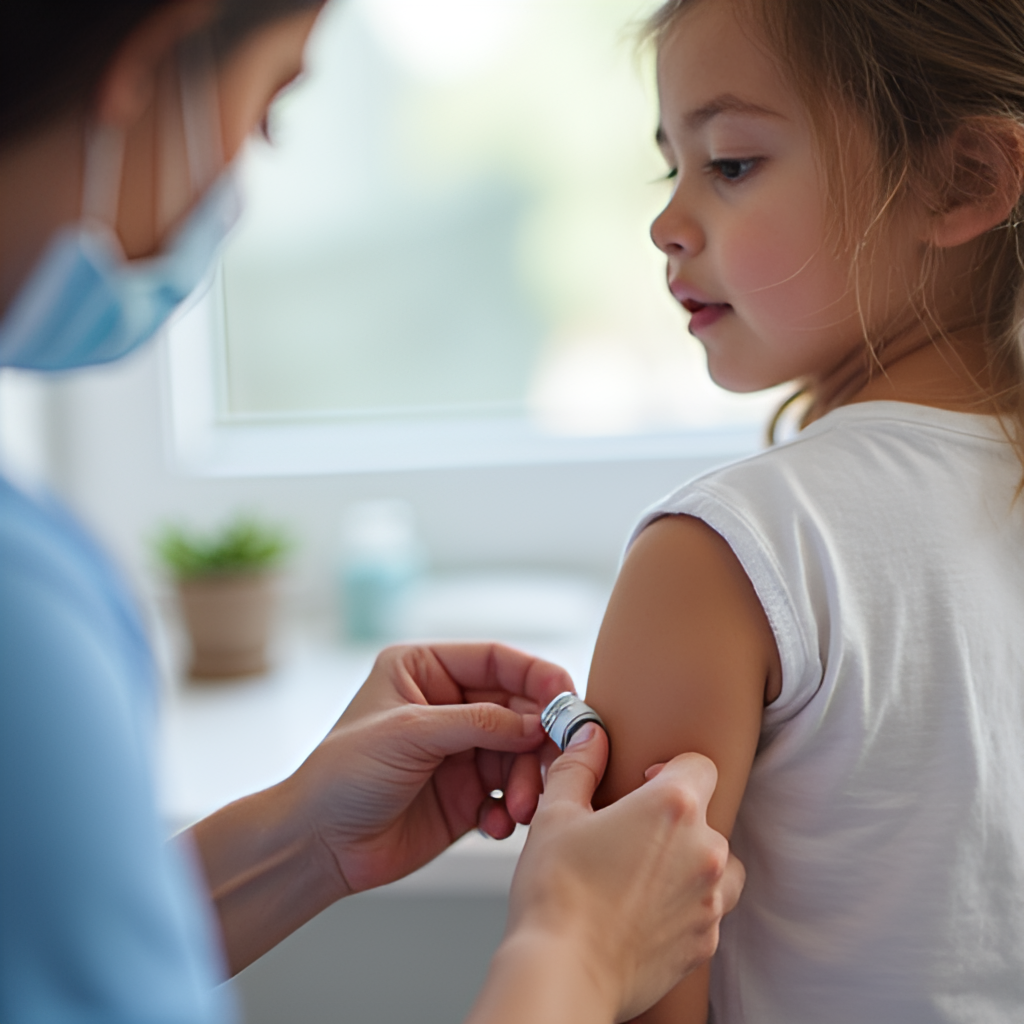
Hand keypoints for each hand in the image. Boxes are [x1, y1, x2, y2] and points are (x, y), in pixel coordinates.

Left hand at [288, 643, 572, 896]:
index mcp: (425, 670)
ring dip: (527, 781)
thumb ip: (477, 722)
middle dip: (538, 740)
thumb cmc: (343, 775)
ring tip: (518, 808)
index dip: (537, 676)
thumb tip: (538, 722)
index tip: (567, 700)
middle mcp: (447, 705)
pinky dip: (513, 809)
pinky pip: (509, 793)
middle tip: (555, 767)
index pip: (496, 660)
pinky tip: (496, 825)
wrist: (317, 846)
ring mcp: (459, 751)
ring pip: (520, 754)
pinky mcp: (466, 794)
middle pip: (518, 709)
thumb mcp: (409, 734)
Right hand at [468, 725, 744, 1023]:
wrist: (562, 972)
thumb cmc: (555, 891)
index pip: (700, 765)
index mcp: (673, 807)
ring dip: (688, 864)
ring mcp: (710, 901)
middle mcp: (704, 850)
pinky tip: (641, 912)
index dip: (670, 768)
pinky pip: (706, 912)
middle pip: (706, 818)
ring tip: (641, 875)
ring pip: (716, 866)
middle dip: (672, 822)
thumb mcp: (555, 813)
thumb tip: (590, 736)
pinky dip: (683, 907)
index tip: (642, 785)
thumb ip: (578, 766)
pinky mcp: (705, 943)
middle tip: (628, 837)